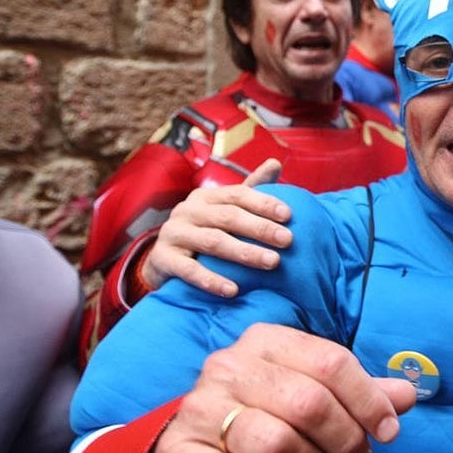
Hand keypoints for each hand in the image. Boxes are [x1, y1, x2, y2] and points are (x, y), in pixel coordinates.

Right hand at [141, 325, 416, 452]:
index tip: (389, 431)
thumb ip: (357, 392)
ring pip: (276, 442)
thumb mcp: (308, 392)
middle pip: (309, 403)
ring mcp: (201, 409)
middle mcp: (230, 366)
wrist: (188, 447)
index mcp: (267, 341)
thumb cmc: (261, 414)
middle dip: (346, 440)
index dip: (369, 400)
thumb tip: (408, 393)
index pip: (332, 362)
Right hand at [142, 159, 291, 297]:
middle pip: (228, 216)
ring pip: (213, 241)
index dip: (263, 203)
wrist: (164, 261)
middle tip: (288, 240)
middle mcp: (188, 210)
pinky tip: (233, 290)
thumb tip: (275, 162)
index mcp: (206, 197)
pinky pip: (189, 271)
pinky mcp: (163, 259)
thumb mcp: (224, 210)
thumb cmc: (204, 232)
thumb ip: (250, 189)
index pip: (238, 194)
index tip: (289, 215)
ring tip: (272, 263)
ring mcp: (173, 234)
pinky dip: (212, 280)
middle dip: (261, 228)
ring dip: (245, 252)